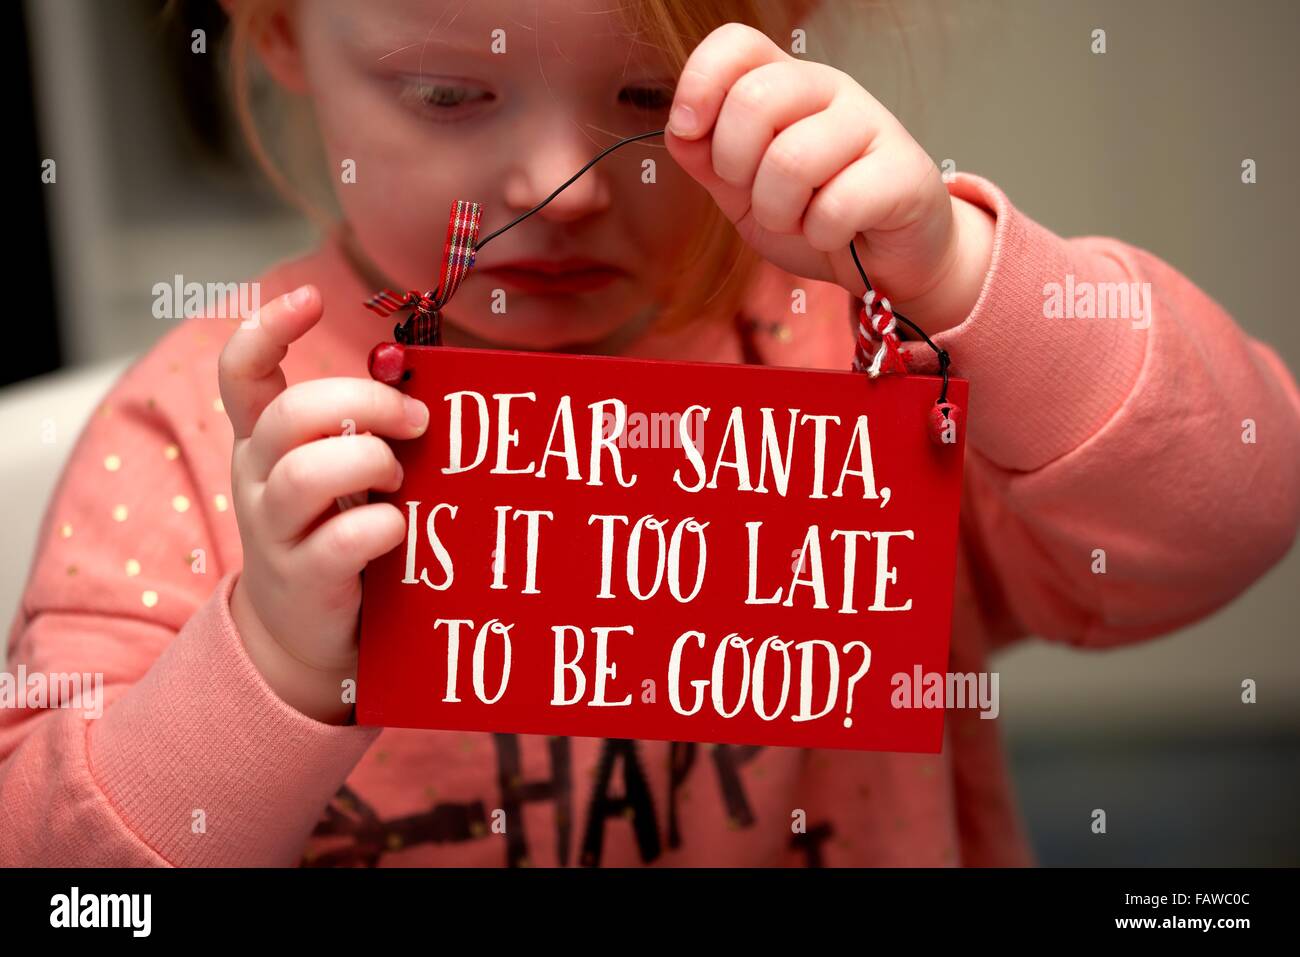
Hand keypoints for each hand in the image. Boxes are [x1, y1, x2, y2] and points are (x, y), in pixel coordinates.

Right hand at [218, 284, 428, 723]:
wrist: (301, 636)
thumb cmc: (334, 534)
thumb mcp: (334, 475)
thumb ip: (362, 430)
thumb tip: (426, 384)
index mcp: (263, 443)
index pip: (241, 373)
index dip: (266, 329)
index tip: (307, 297)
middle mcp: (258, 480)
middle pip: (293, 416)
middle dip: (365, 404)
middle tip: (417, 422)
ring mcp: (274, 532)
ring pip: (309, 474)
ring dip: (371, 465)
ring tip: (399, 483)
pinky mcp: (304, 579)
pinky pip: (342, 539)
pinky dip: (381, 526)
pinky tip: (398, 530)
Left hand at [664, 23, 993, 334]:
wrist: (884, 260)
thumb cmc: (816, 216)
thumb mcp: (743, 192)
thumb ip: (707, 159)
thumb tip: (680, 127)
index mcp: (786, 85)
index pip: (737, 45)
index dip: (700, 82)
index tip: (690, 128)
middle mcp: (829, 90)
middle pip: (754, 99)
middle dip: (735, 166)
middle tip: (757, 194)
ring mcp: (871, 124)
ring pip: (791, 160)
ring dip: (779, 211)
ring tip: (800, 220)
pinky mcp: (903, 171)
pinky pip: (837, 205)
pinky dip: (822, 234)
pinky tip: (837, 232)